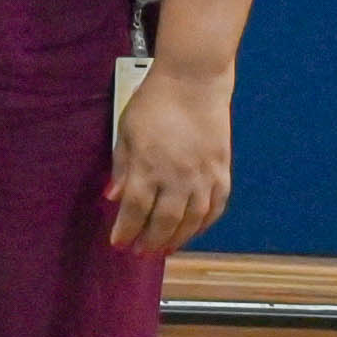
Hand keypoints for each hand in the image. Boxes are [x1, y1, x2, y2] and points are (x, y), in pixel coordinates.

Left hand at [108, 63, 232, 254]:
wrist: (193, 84)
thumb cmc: (152, 105)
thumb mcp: (126, 132)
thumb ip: (122, 167)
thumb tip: (113, 198)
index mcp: (148, 167)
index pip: (136, 209)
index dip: (126, 230)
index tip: (118, 244)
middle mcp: (178, 177)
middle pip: (164, 221)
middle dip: (150, 240)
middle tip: (140, 253)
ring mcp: (204, 176)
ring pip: (193, 220)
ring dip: (178, 238)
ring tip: (165, 249)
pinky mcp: (223, 171)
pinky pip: (216, 207)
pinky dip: (205, 224)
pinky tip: (194, 231)